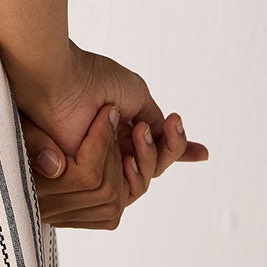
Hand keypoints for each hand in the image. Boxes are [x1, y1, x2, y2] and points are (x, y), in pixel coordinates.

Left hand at [11, 40, 208, 227]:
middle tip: (164, 125)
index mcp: (121, 126)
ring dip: (151, 153)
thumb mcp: (136, 94)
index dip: (177, 150)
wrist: (62, 81)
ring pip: (145, 177)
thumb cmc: (93, 79)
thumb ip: (155, 119)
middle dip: (169, 147)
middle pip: (155, 164)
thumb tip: (170, 132)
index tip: (203, 153)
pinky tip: (134, 144)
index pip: (154, 147)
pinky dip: (138, 163)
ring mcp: (102, 162)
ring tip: (139, 128)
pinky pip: (127, 186)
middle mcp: (113, 147)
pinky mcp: (90, 178)